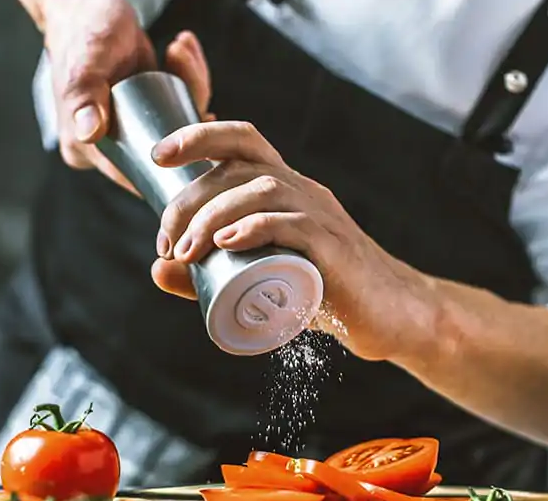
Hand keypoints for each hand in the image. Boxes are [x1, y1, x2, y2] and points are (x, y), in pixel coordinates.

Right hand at [19, 0, 213, 192]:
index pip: (133, 175)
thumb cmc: (81, 33)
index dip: (171, 167)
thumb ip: (84, 97)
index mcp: (85, 149)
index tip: (196, 136)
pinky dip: (188, 80)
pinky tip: (182, 50)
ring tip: (178, 49)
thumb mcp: (85, 65)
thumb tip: (89, 133)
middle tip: (186, 71)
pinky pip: (177, 108)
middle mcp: (107, 146)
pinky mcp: (146, 111)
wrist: (86, 8)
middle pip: (163, 151)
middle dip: (188, 116)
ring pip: (176, 128)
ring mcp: (128, 129)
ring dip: (191, 87)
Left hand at [148, 121, 440, 360]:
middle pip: (240, 166)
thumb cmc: (324, 292)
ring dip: (213, 215)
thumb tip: (157, 269)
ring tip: (186, 251)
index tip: (158, 158)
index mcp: (285, 189)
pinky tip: (226, 242)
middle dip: (190, 198)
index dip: (198, 136)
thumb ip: (207, 275)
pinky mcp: (334, 250)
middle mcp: (303, 191)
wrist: (391, 316)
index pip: (243, 140)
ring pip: (263, 190)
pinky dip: (255, 228)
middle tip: (167, 243)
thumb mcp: (259, 278)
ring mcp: (322, 217)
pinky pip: (295, 224)